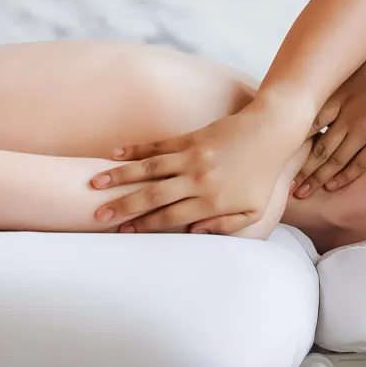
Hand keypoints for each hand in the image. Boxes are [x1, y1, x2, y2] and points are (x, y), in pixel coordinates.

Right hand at [89, 98, 312, 234]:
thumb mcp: (254, 210)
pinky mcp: (189, 138)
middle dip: (122, 206)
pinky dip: (134, 151)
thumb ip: (225, 226)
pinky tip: (114, 155)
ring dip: (120, 176)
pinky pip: (156, 146)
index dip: (144, 225)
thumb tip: (193, 234)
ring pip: (148, 169)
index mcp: (211, 201)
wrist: (271, 132)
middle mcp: (197, 179)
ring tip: (94, 183)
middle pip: (153, 195)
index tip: (122, 232)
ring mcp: (191, 157)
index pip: (170, 217)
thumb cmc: (263, 175)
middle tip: (97, 214)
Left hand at [295, 52, 365, 195]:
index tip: (276, 150)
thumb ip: (338, 77)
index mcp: (338, 94)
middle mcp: (346, 116)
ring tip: (300, 193)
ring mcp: (362, 132)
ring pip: (333, 161)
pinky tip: (330, 187)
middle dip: (299, 167)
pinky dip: (342, 178)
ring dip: (315, 179)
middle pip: (316, 146)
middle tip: (283, 183)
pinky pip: (357, 166)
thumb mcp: (359, 65)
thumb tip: (319, 75)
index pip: (307, 121)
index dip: (290, 138)